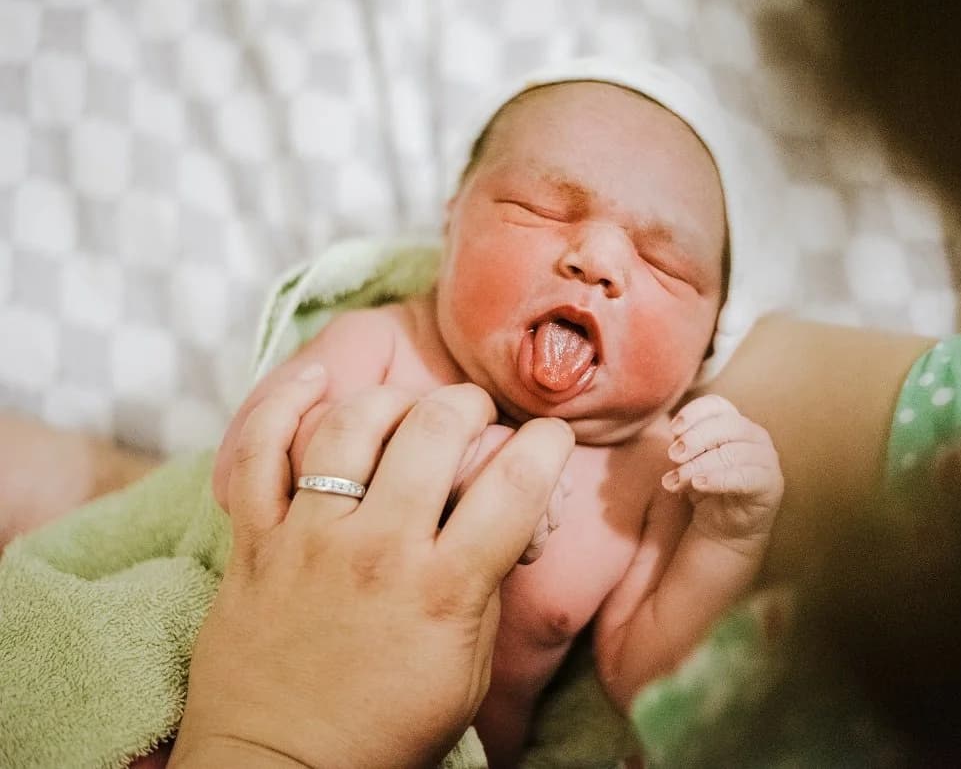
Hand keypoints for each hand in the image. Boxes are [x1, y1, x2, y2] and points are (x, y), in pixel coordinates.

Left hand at [170, 367, 573, 768]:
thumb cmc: (384, 733)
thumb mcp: (466, 672)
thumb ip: (484, 588)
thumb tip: (501, 522)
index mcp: (444, 589)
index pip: (516, 485)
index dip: (547, 445)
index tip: (551, 438)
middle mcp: (377, 549)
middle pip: (435, 430)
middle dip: (470, 407)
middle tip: (475, 418)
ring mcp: (309, 538)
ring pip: (352, 424)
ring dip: (393, 400)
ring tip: (408, 410)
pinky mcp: (254, 541)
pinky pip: (259, 452)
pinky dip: (285, 405)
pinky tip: (318, 382)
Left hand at [660, 394, 783, 546]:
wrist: (724, 526)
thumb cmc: (706, 486)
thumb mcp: (689, 463)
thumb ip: (683, 449)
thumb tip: (675, 447)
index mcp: (733, 422)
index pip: (716, 406)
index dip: (694, 413)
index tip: (673, 429)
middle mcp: (753, 435)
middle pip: (724, 426)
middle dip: (695, 439)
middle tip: (673, 455)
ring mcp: (766, 458)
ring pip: (732, 453)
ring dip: (699, 465)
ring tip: (677, 480)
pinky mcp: (771, 482)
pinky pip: (745, 477)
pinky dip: (719, 479)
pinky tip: (699, 484)